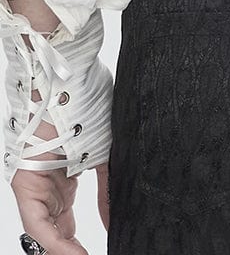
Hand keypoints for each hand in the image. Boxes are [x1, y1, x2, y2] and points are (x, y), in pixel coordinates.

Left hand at [9, 84, 95, 254]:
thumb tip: (114, 219)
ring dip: (61, 249)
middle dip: (70, 248)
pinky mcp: (25, 183)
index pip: (65, 219)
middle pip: (53, 228)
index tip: (105, 247)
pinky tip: (70, 252)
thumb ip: (108, 187)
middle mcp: (44, 184)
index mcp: (63, 176)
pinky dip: (52, 241)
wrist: (68, 81)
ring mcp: (32, 184)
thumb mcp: (106, 150)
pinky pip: (37, 221)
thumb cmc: (89, 106)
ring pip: (43, 229)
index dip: (79, 240)